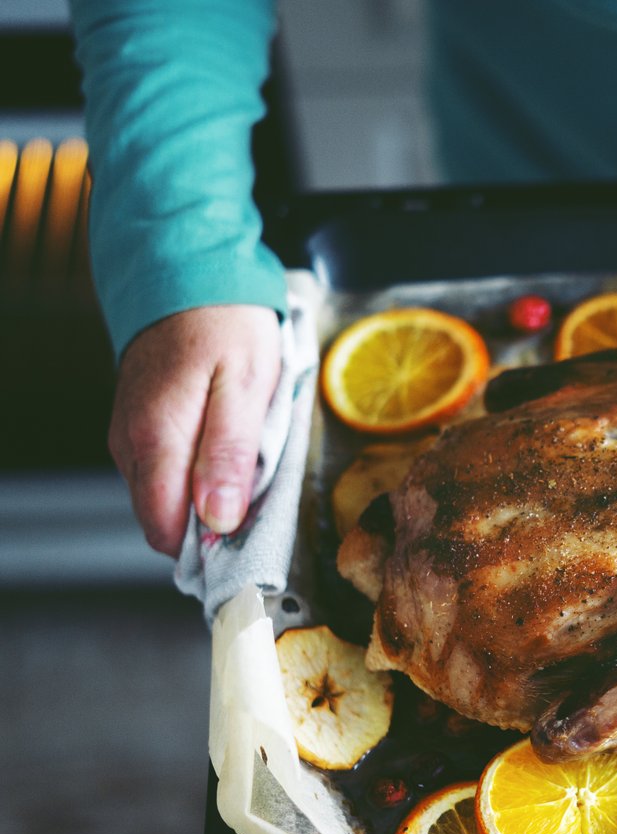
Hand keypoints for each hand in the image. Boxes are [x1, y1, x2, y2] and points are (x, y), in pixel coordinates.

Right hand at [108, 305, 280, 555]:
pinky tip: (225, 448)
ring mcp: (128, 435)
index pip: (165, 530)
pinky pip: (163, 470)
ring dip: (204, 496)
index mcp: (156, 440)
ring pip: (163, 497)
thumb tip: (218, 520)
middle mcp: (130, 445)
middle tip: (258, 495)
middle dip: (210, 523)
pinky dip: (195, 472)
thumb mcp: (245, 388)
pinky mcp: (136, 425)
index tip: (248, 539)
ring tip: (247, 463)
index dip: (206, 546)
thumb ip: (229, 455)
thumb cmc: (226, 326)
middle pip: (163, 520)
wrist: (188, 274)